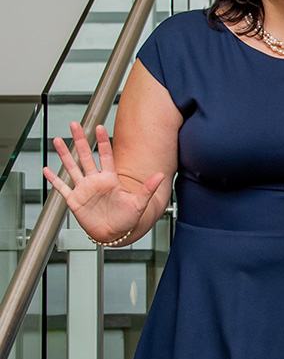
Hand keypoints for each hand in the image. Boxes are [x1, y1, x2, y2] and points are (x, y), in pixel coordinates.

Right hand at [43, 122, 163, 243]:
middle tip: (75, 124)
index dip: (102, 141)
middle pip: (86, 156)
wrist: (116, 234)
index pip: (106, 155)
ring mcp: (84, 190)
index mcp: (110, 179)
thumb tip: (161, 175)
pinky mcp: (75, 201)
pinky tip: (46, 170)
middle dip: (80, 140)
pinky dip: (54, 180)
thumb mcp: (140, 204)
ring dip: (64, 155)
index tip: (100, 127)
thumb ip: (149, 189)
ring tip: (57, 140)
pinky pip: (62, 188)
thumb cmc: (128, 219)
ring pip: (72, 168)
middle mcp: (96, 181)